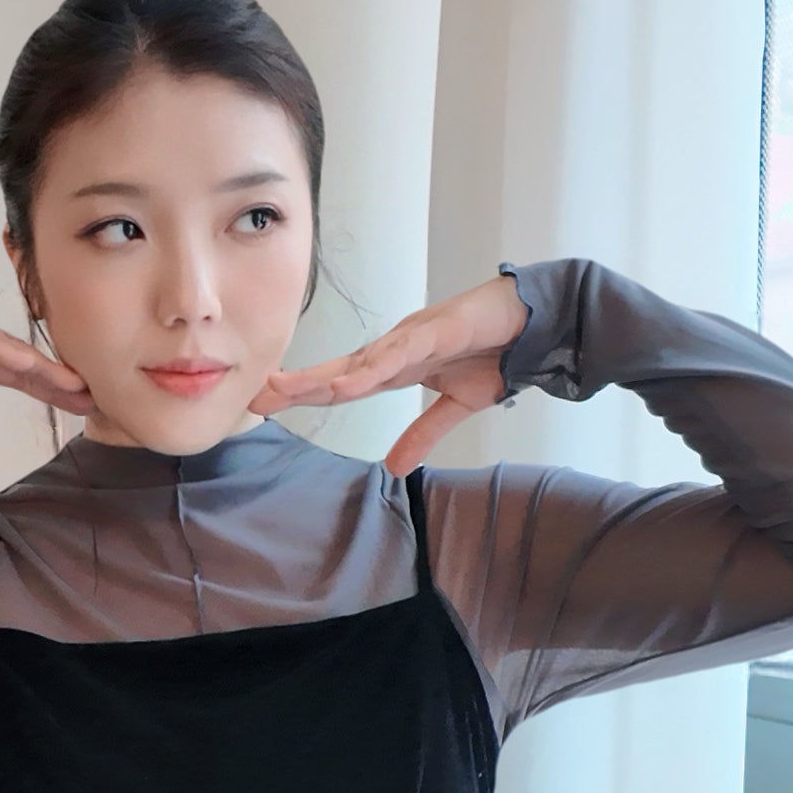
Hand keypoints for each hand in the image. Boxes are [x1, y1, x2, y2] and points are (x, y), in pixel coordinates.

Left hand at [250, 274, 530, 473]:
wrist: (538, 323)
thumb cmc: (495, 352)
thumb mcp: (456, 404)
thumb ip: (424, 433)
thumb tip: (395, 469)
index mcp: (396, 366)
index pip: (341, 382)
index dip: (304, 393)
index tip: (265, 404)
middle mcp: (396, 348)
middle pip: (338, 370)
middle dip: (297, 385)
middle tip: (255, 398)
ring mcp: (414, 337)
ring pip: (360, 360)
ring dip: (322, 376)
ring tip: (285, 389)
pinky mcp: (438, 330)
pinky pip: (400, 353)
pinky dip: (372, 368)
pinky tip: (345, 383)